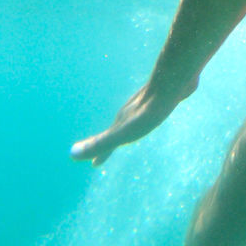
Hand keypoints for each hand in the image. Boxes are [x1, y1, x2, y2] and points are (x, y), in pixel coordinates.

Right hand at [70, 75, 197, 165]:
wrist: (174, 79)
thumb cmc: (150, 109)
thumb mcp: (124, 131)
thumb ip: (100, 143)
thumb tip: (70, 154)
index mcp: (122, 121)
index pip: (108, 143)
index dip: (101, 155)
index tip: (94, 166)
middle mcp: (132, 110)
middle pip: (120, 128)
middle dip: (113, 140)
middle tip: (108, 150)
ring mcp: (149, 102)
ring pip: (137, 115)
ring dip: (132, 124)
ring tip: (134, 129)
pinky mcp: (167, 96)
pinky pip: (156, 105)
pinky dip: (153, 111)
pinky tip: (160, 109)